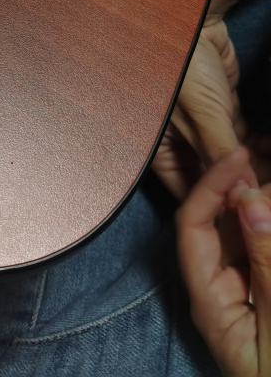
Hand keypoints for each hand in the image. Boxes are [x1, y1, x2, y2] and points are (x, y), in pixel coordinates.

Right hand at [154, 18, 249, 198]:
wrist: (196, 22)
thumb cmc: (185, 65)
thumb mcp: (204, 116)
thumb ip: (223, 157)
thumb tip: (243, 198)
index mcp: (163, 151)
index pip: (193, 194)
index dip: (221, 208)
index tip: (251, 216)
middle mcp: (182, 145)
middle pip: (217, 182)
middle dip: (245, 188)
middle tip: (269, 196)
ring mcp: (205, 132)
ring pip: (235, 163)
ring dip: (258, 169)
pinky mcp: (224, 117)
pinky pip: (245, 143)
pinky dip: (262, 150)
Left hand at [177, 147, 270, 376]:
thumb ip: (268, 265)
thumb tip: (249, 203)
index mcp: (209, 301)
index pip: (193, 225)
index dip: (212, 183)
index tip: (239, 154)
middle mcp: (221, 294)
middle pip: (224, 226)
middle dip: (247, 191)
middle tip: (268, 160)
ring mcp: (245, 297)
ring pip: (250, 237)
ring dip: (264, 211)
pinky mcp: (265, 301)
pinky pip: (264, 256)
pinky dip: (270, 233)